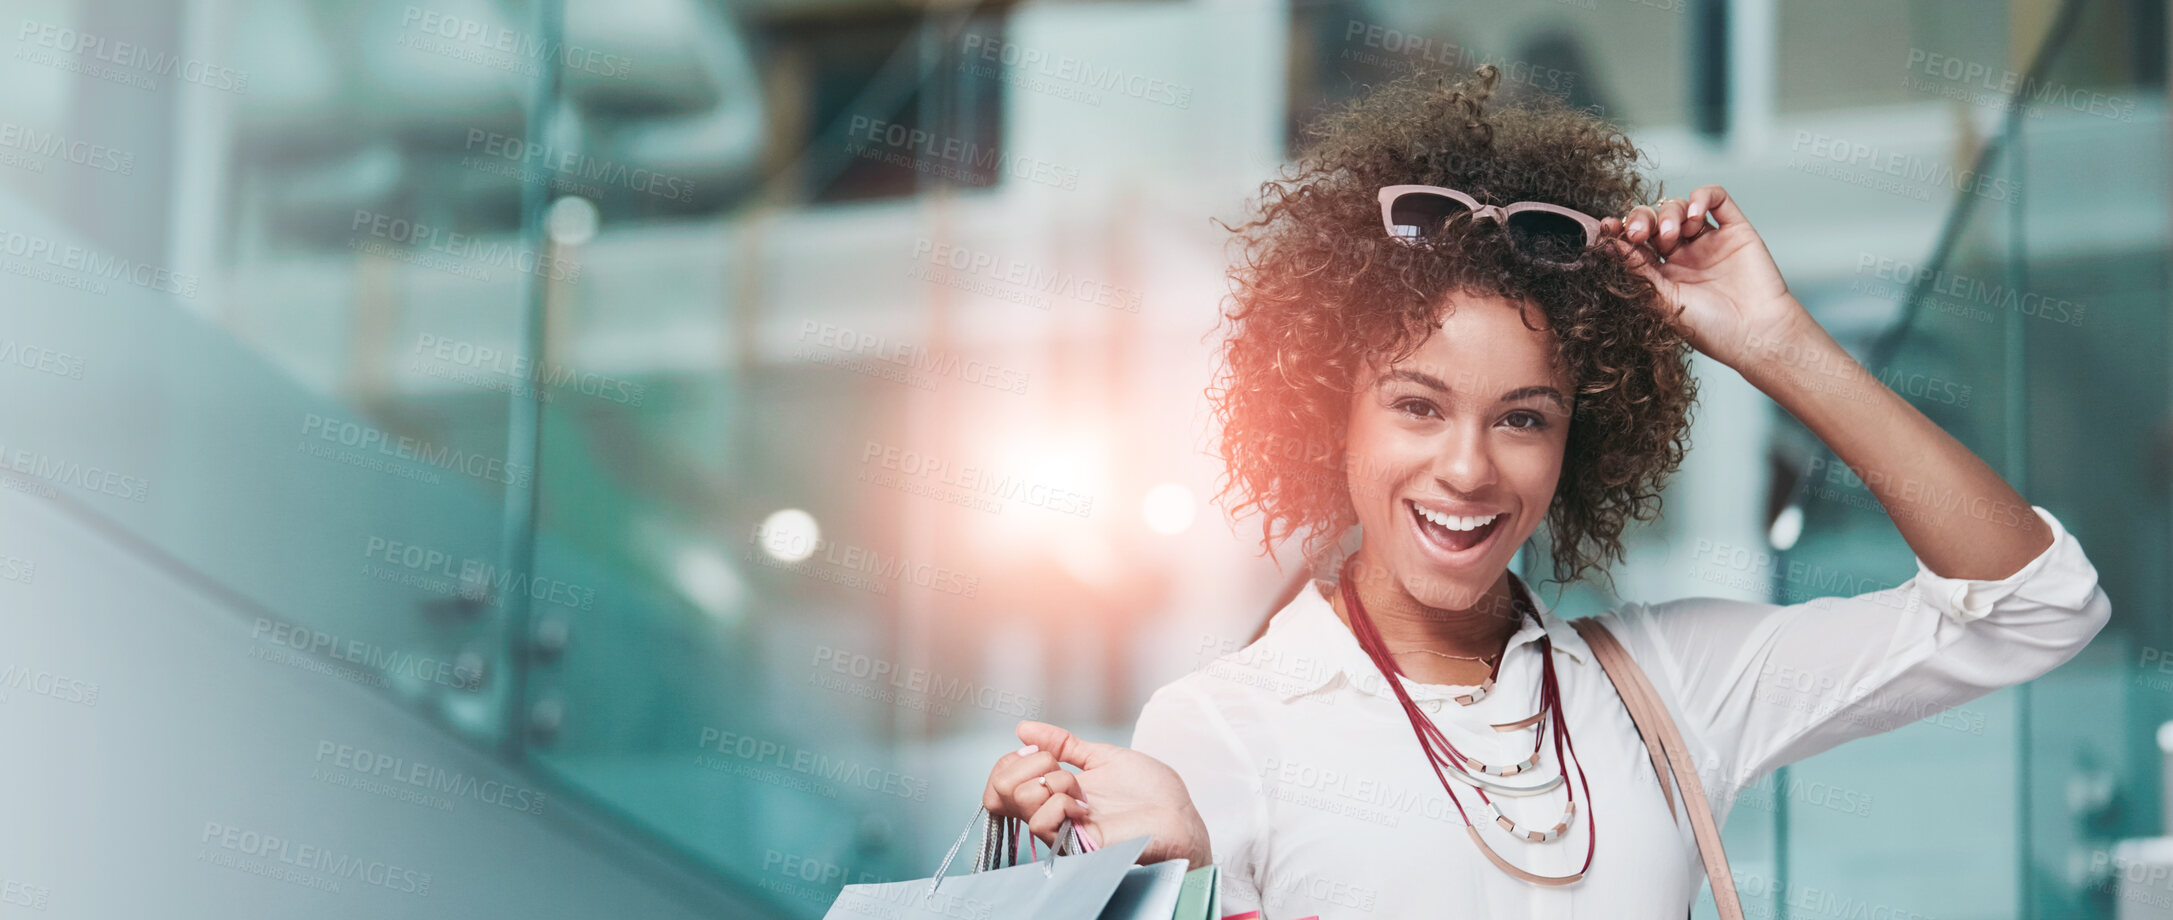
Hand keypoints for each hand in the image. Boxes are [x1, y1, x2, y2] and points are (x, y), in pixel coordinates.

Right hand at [980, 721, 1213, 869]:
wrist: (1178, 816)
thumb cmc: (1149, 792)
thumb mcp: (1101, 756)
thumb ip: (1062, 744)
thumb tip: (1023, 728)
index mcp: (1053, 793)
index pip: (1001, 783)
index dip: (1009, 762)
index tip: (1040, 751)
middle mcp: (1049, 813)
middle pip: (998, 791)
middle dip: (1029, 764)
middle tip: (1062, 768)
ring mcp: (1059, 830)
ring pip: (1022, 799)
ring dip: (1054, 781)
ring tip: (1082, 792)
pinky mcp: (1071, 845)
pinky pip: (1043, 821)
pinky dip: (1061, 802)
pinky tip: (1086, 808)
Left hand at [1599, 185, 1811, 368]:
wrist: (1756, 334)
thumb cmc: (1710, 328)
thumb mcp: (1664, 301)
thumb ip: (1637, 271)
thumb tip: (1607, 244)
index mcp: (1661, 273)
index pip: (1634, 242)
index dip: (1619, 231)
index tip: (1606, 228)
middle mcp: (1683, 254)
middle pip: (1653, 220)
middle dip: (1641, 220)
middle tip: (1640, 234)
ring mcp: (1708, 240)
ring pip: (1680, 207)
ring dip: (1669, 213)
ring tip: (1672, 235)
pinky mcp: (1735, 230)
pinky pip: (1717, 198)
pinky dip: (1702, 196)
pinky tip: (1696, 214)